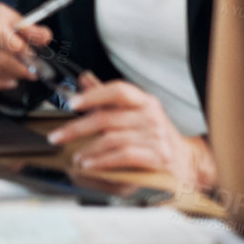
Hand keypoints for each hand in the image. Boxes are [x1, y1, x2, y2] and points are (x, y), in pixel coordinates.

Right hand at [0, 2, 52, 90]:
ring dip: (9, 74)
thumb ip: (32, 29)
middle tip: (32, 72)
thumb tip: (44, 37)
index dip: (17, 47)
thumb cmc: (1, 20)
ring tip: (21, 73)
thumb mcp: (19, 18)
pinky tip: (8, 81)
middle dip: (18, 68)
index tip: (31, 56)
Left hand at [50, 73, 208, 186]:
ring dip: (88, 150)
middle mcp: (151, 116)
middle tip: (56, 137)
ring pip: (112, 139)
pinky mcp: (158, 158)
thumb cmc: (154, 137)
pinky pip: (123, 156)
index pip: (118, 91)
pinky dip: (102, 161)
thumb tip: (84, 79)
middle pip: (106, 118)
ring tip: (76, 157)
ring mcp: (156, 137)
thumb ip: (108, 98)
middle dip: (76, 129)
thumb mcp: (134, 113)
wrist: (187, 163)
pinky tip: (90, 164)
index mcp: (144, 102)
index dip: (93, 95)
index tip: (72, 103)